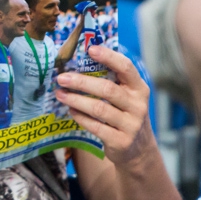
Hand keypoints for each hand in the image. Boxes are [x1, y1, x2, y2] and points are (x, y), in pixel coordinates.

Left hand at [55, 45, 153, 166]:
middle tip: (61, 78)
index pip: (126, 67)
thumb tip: (79, 62)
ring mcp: (131, 124)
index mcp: (139, 88)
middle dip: (81, 82)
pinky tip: (71, 111)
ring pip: (99, 108)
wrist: (138, 150)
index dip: (109, 57)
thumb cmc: (125, 115)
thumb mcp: (126, 97)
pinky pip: (96, 126)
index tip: (90, 49)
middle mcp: (138, 105)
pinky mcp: (121, 141)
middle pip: (107, 89)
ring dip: (76, 100)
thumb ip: (112, 82)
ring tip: (60, 94)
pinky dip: (81, 117)